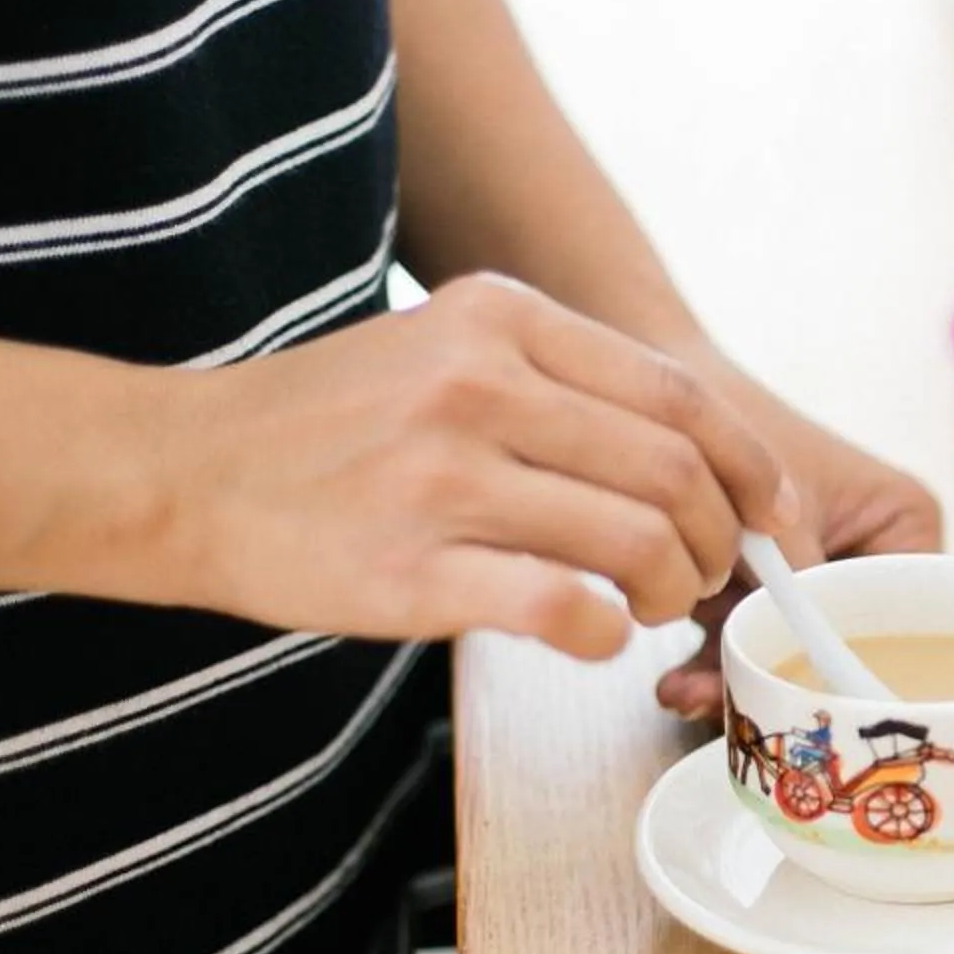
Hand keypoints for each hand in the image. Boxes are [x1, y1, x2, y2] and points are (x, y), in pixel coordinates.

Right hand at [169, 274, 797, 660]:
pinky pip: (564, 606)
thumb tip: (695, 457)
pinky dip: (605, 632)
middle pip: (675, 470)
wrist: (178, 471)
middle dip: (722, 539)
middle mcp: (478, 383)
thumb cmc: (327, 426)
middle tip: (714, 576)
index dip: (752, 467)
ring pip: (636, 540)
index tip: (775, 518)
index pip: (680, 395)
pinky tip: (594, 634)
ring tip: (656, 606)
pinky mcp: (412, 569)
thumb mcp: (443, 350)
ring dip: (674, 590)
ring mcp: (443, 477)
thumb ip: (558, 384)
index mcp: (501, 319)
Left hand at [655, 363, 942, 719]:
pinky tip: (678, 684)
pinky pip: (748, 645)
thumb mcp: (779, 514)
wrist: (659, 402)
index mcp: (906, 529)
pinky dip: (713, 665)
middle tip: (745, 702)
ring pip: (790, 654)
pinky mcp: (759, 599)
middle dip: (791, 679)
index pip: (913, 615)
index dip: (871, 661)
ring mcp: (812, 585)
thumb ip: (799, 585)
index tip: (827, 698)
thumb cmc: (737, 429)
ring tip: (689, 695)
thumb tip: (806, 658)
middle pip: (850, 644)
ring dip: (739, 678)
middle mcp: (871, 563)